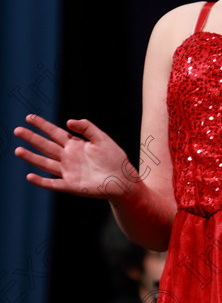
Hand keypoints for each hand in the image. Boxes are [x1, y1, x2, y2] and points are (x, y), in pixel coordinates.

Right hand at [13, 114, 133, 199]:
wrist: (123, 179)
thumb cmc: (115, 159)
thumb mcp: (102, 138)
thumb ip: (86, 127)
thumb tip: (68, 121)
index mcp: (76, 145)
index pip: (55, 133)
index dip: (42, 125)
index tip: (29, 117)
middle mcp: (69, 157)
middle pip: (46, 146)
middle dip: (32, 138)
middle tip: (17, 130)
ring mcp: (68, 171)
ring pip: (45, 163)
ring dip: (32, 157)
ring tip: (17, 150)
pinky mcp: (71, 185)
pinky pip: (53, 183)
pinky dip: (41, 181)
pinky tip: (30, 176)